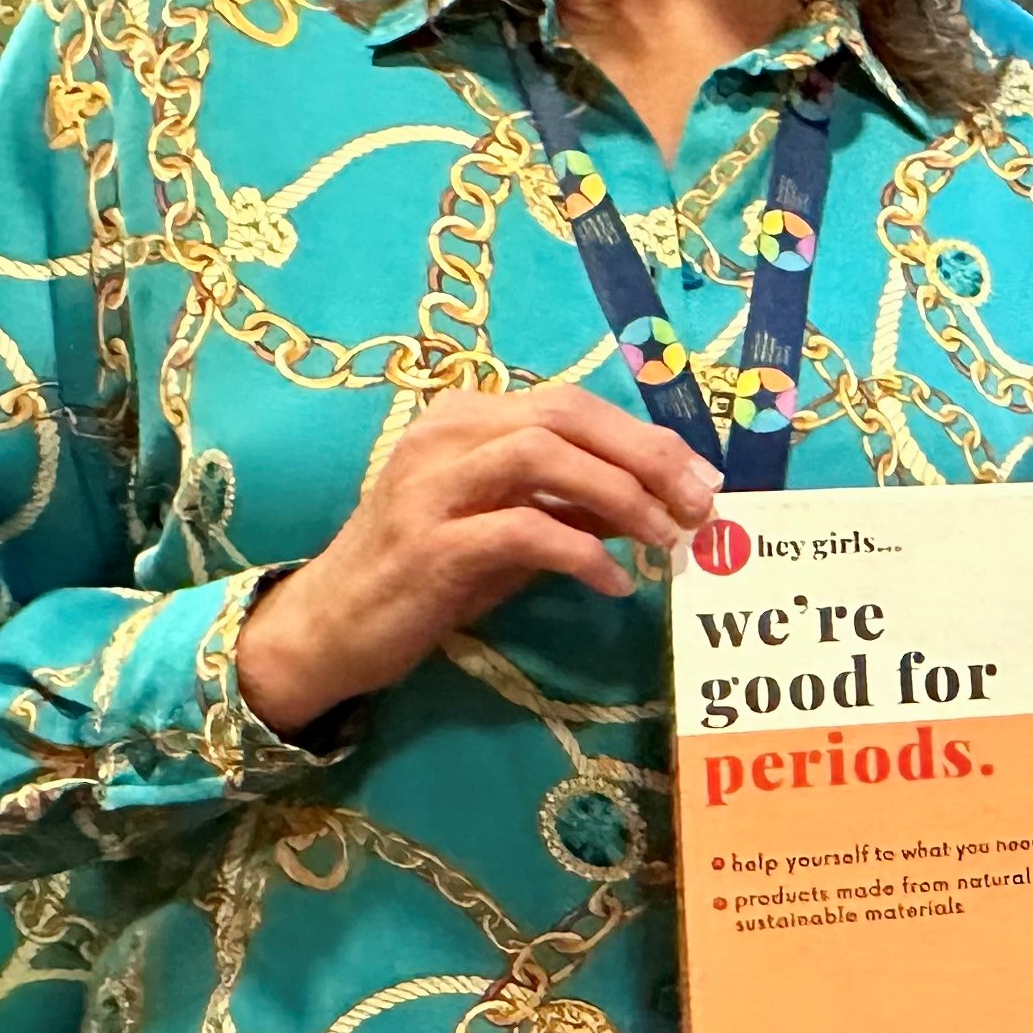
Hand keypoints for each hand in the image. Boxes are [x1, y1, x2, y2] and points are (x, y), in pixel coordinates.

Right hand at [235, 386, 714, 733]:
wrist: (330, 627)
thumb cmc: (425, 576)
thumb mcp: (509, 529)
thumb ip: (575, 505)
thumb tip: (661, 501)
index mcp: (467, 419)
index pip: (574, 405)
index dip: (647, 438)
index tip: (702, 482)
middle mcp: (446, 435)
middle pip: (566, 416)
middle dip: (647, 457)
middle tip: (699, 506)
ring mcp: (431, 485)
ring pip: (544, 455)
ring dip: (621, 494)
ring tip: (664, 538)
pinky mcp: (428, 543)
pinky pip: (522, 530)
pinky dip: (581, 551)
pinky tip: (613, 582)